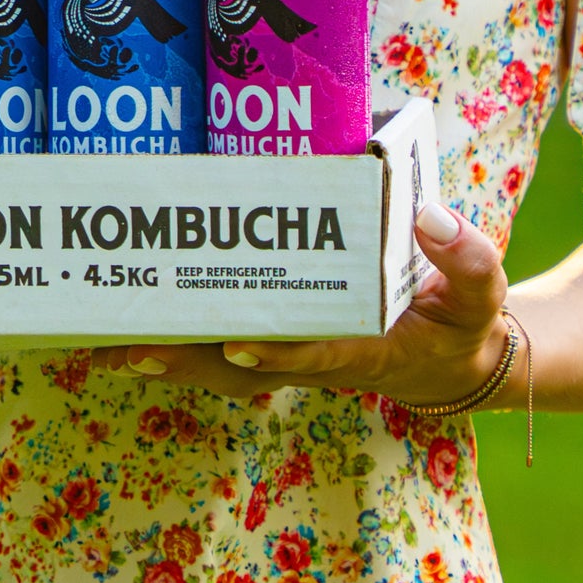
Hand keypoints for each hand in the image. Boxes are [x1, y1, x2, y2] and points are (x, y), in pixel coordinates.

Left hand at [96, 201, 509, 405]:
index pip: (318, 351)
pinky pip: (219, 345)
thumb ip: (468, 259)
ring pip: (220, 363)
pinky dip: (175, 341)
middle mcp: (318, 358)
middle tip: (125, 345)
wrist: (455, 361)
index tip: (239, 342)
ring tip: (98, 345)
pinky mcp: (277, 341)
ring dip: (165, 355)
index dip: (279, 349)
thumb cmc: (465, 322)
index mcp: (369, 350)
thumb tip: (430, 217)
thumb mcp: (483, 296)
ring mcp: (292, 353)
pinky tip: (122, 329)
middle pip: (242, 365)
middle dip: (187, 357)